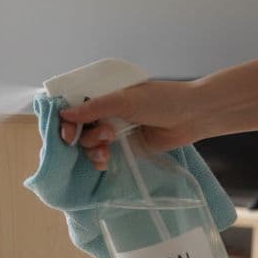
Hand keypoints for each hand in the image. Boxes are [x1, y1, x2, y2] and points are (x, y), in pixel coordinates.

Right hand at [57, 80, 206, 170]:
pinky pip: (102, 157)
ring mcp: (114, 131)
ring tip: (107, 149)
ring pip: (88, 145)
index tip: (67, 133)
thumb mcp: (125, 100)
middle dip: (85, 136)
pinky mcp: (124, 148)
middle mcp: (106, 113)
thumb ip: (94, 108)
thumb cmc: (162, 100)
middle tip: (105, 136)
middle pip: (78, 129)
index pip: (74, 107)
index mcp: (104, 95)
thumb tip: (64, 114)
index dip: (67, 121)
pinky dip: (99, 161)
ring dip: (92, 149)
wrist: (193, 116)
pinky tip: (106, 161)